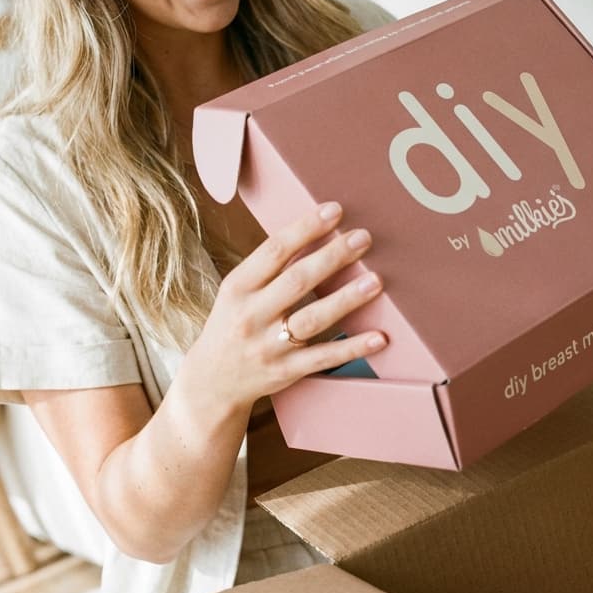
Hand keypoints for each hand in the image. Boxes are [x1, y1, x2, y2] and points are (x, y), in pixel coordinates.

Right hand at [185, 202, 387, 415]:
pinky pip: (324, 358)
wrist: (213, 382)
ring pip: (313, 319)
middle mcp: (251, 315)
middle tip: (363, 237)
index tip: (334, 210)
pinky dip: (352, 348)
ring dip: (347, 299)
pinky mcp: (286, 372)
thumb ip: (269, 266)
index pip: (274, 251)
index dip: (305, 228)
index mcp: (238, 287)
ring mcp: (269, 346)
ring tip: (376, 280)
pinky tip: (379, 336)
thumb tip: (315, 229)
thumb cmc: (232, 323)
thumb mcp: (238, 290)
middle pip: (298, 281)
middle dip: (333, 257)